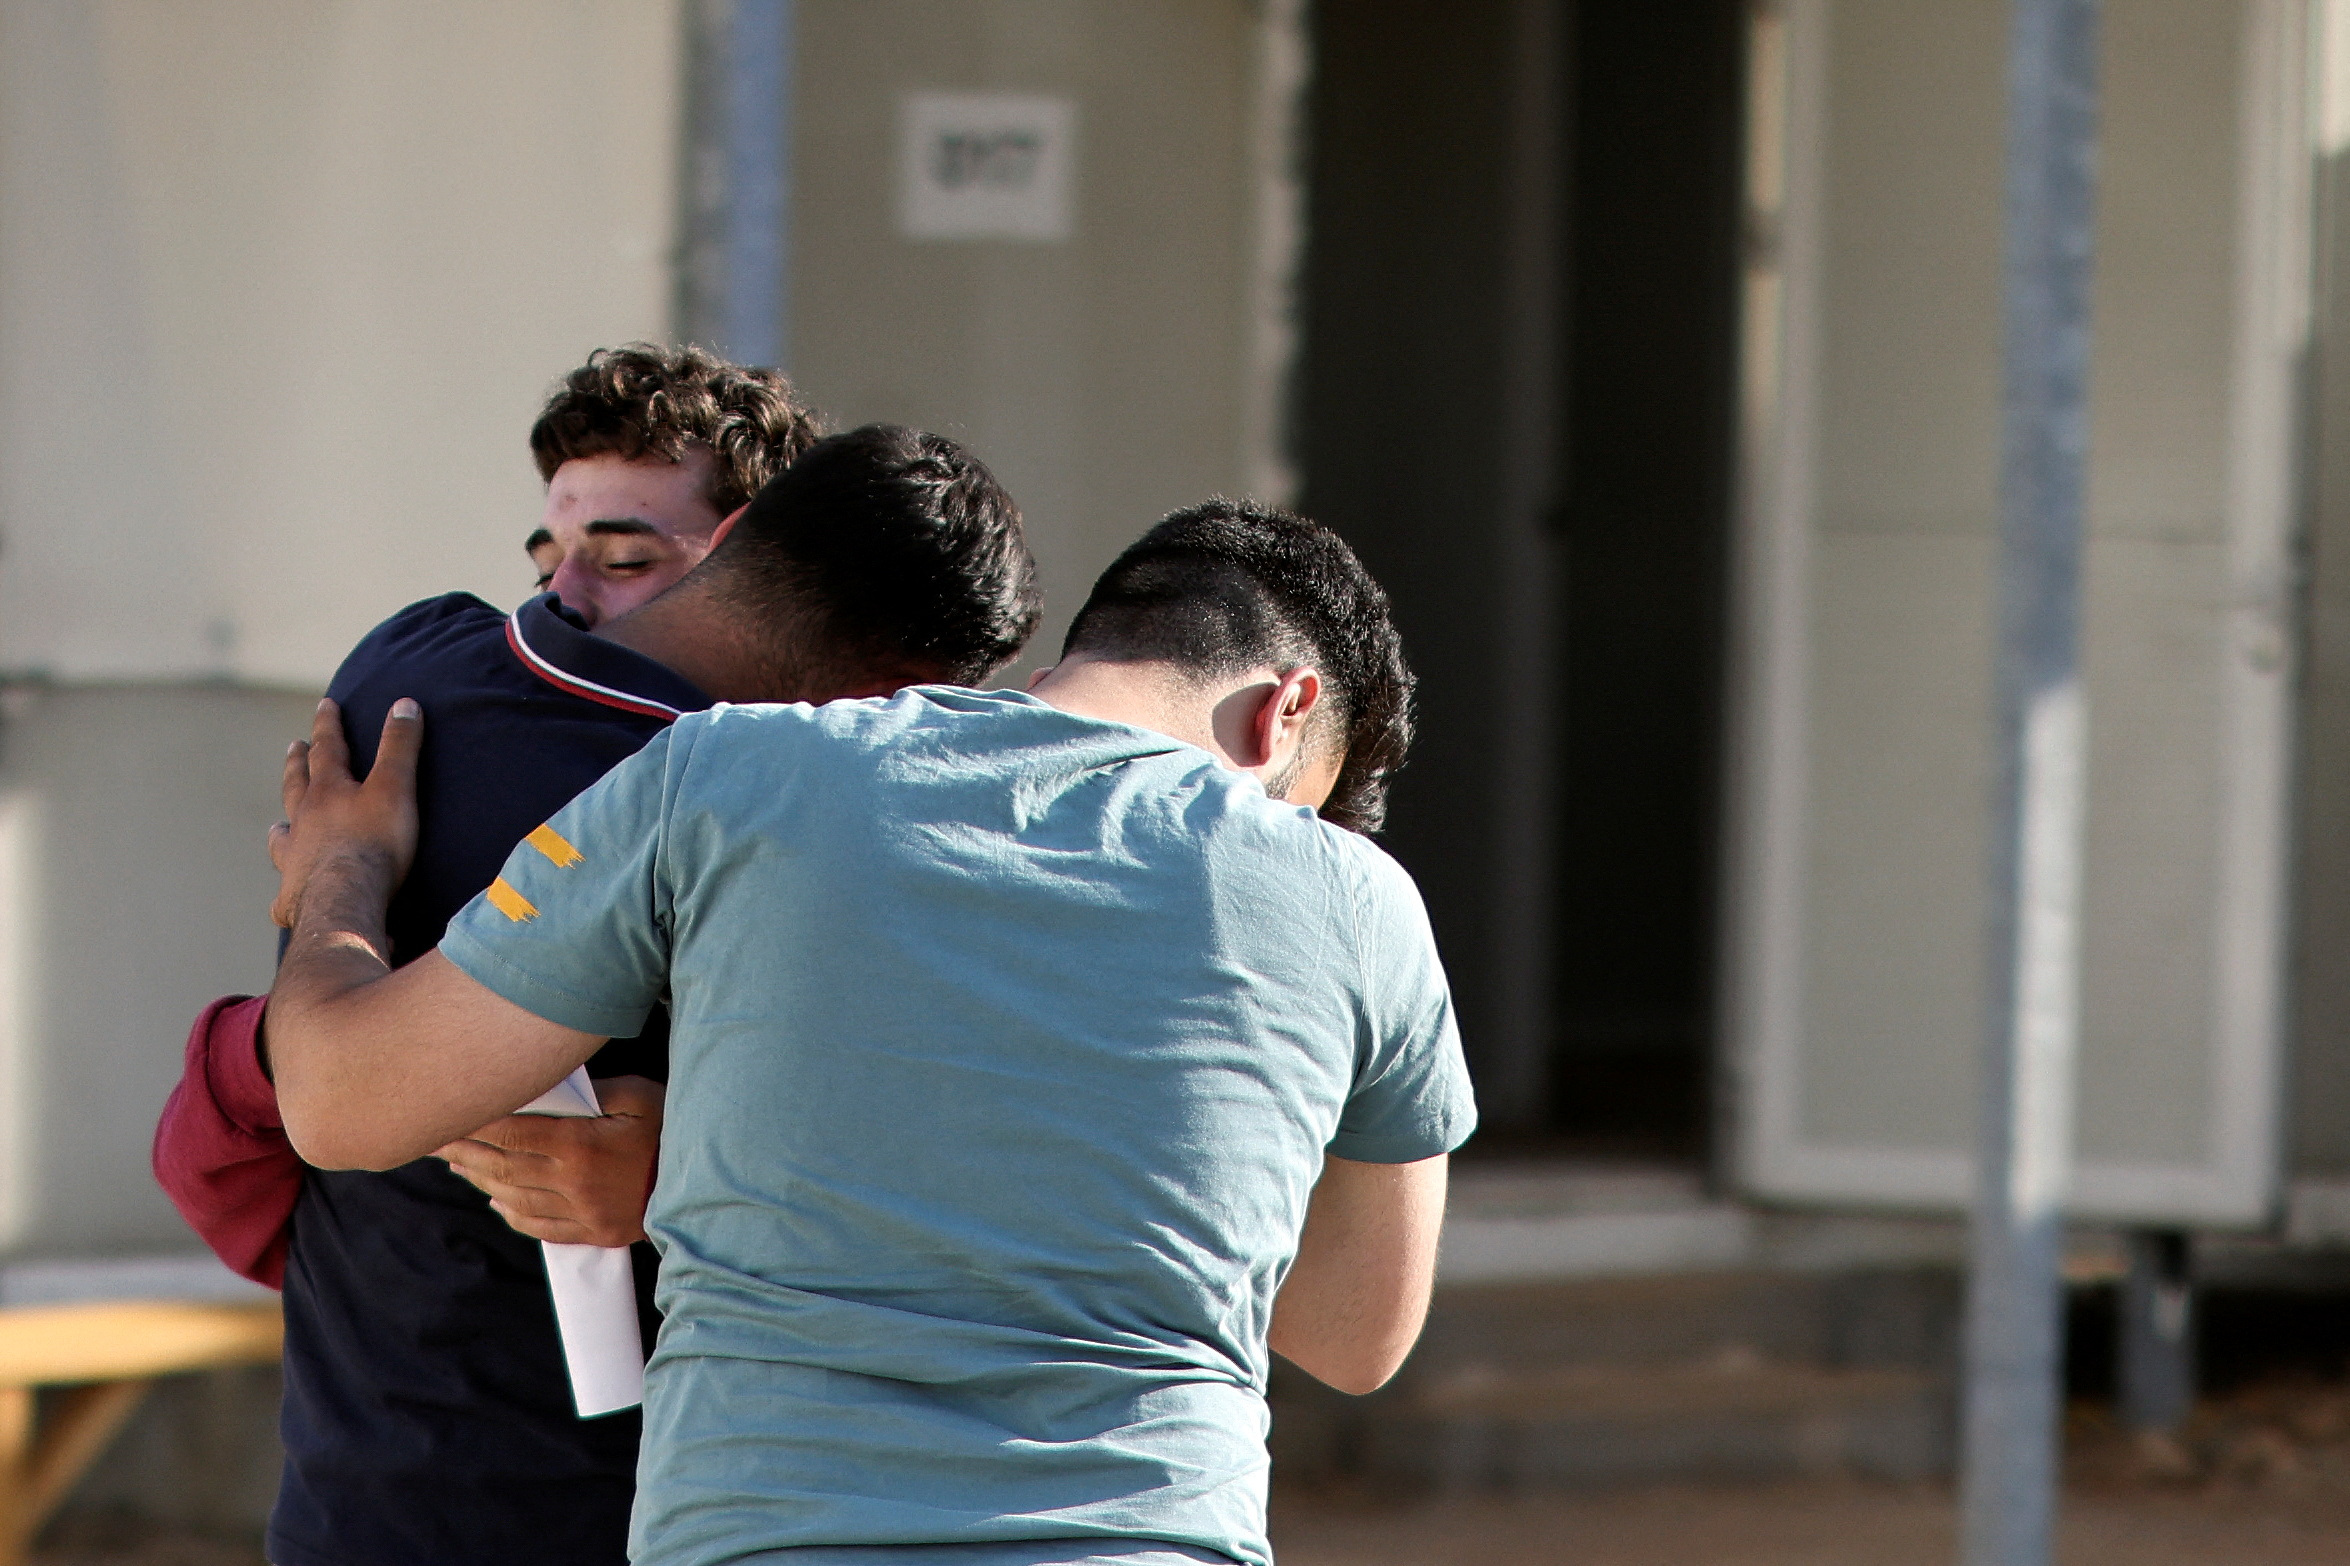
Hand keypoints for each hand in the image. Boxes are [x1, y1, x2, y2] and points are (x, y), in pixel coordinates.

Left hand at [269, 698, 421, 930]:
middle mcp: (303, 821)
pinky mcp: (294, 895)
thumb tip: (405, 703)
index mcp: (327, 792)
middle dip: (298, 764)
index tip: (326, 705)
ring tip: (278, 824)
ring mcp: (294, 858)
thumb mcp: (395, 787)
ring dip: (283, 826)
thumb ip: (400, 747)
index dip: (328, 725)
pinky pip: (286, 891)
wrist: (346, 899)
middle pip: (296, 785)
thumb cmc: (374, 843)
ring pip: (283, 836)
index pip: (327, 748)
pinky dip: (287, 889)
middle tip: (293, 747)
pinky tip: (287, 895)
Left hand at [435, 1076, 664, 1246]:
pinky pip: (539, 1225)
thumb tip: (554, 1090)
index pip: (512, 1133)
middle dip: (463, 1149)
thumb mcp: (640, 1096)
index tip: (447, 1111)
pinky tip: (495, 1198)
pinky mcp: (593, 1232)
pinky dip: (510, 1212)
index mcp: (581, 1146)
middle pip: (502, 1166)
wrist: (708, 1187)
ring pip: (514, 1197)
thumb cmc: (673, 1130)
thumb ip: (594, 1093)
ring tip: (455, 1162)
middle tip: (431, 1136)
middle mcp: (573, 1183)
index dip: (475, 1123)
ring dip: (479, 1179)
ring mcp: (582, 1213)